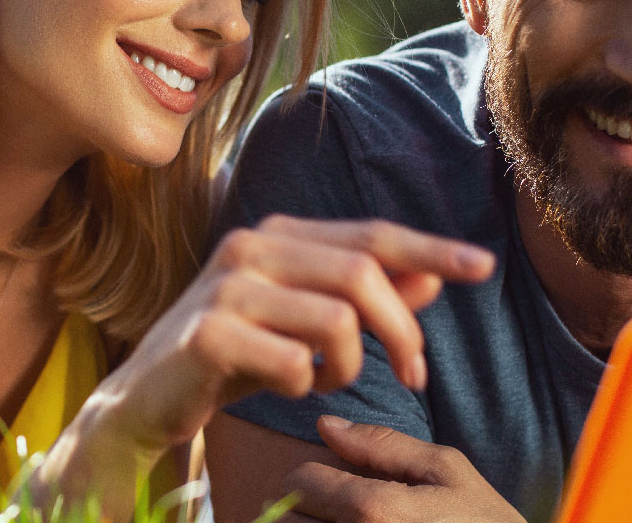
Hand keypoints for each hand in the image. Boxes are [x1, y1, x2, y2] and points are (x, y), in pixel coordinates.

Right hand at [34, 216, 494, 515]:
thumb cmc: (232, 358)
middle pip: (363, 273)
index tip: (485, 267)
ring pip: (337, 319)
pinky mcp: (208, 334)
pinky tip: (289, 389)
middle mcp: (250, 246)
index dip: (432, 248)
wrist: (146, 398)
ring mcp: (225, 288)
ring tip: (330, 382)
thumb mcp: (303, 325)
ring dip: (351, 366)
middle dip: (403, 330)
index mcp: (277, 234)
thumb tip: (433, 276)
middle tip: (416, 376)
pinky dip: (306, 385)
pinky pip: (295, 363)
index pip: (371, 233)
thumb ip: (362, 298)